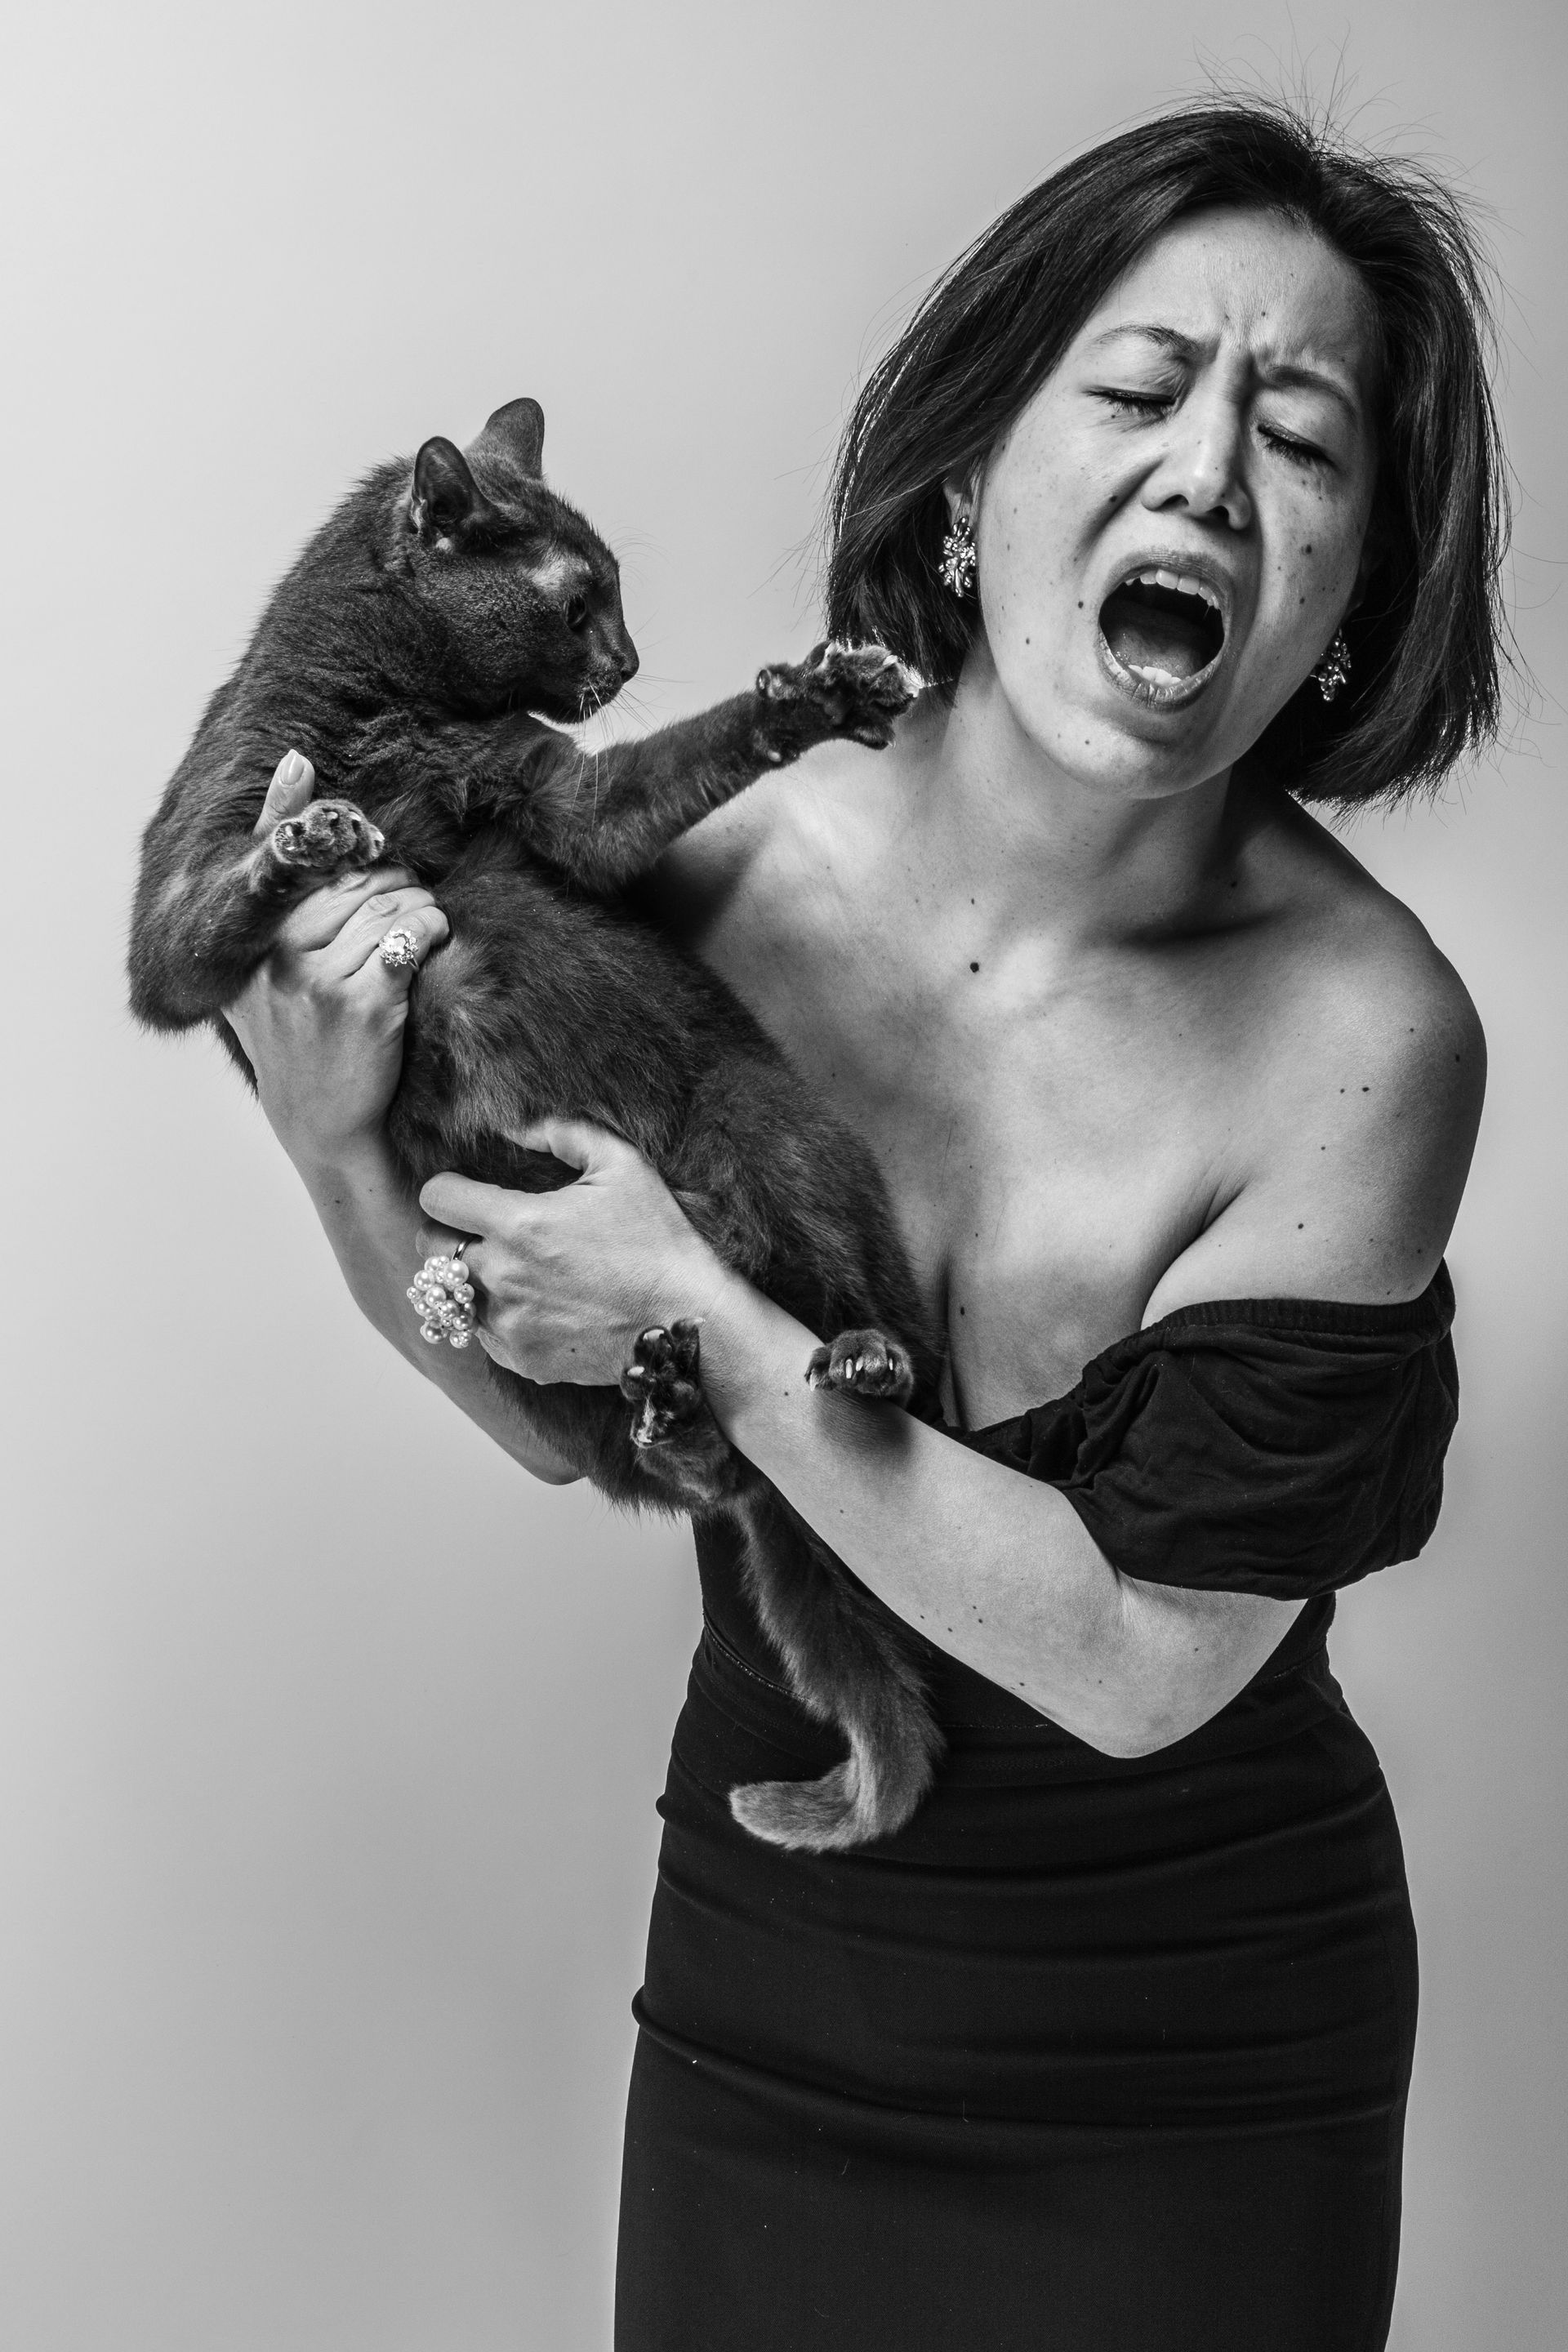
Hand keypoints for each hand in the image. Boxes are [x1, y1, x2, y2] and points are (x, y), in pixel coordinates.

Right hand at [223, 751, 448, 1169]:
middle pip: (359, 877)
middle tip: (403, 901)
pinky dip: (431, 931)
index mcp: (252, 933)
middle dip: (394, 880)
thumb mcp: (260, 951)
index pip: (305, 849)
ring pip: (392, 903)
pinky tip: (428, 945)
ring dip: (418, 907)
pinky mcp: (363, 1005)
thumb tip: (298, 758)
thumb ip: (272, 852)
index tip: (365, 849)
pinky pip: (413, 936)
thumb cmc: (292, 1027)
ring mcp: (320, 980)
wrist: (320, 1122)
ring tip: (416, 927)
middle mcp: (279, 952)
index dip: (349, 844)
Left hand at [419, 1119, 735, 1385]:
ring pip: (452, 1294)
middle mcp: (502, 1277)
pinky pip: (484, 1333)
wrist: (688, 1321)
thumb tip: (517, 1130)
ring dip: (471, 1278)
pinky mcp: (521, 1358)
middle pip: (428, 1248)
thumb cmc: (659, 1239)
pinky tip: (535, 1304)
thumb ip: (564, 1134)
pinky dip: (497, 1317)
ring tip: (512, 1269)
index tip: (467, 1191)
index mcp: (519, 1224)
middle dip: (448, 1232)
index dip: (447, 1188)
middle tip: (482, 1230)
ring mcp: (508, 1323)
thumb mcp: (622, 1165)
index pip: (436, 1199)